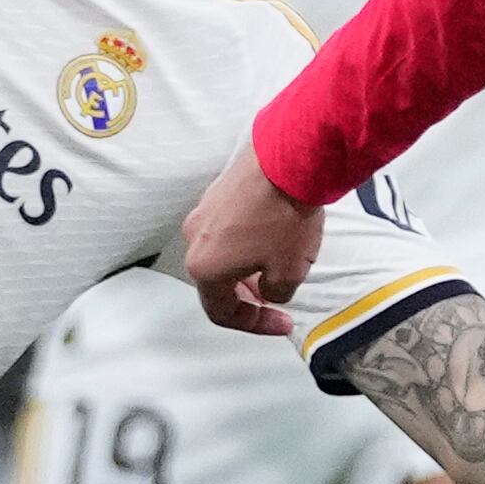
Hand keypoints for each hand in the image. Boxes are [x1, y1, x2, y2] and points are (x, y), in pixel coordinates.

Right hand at [179, 144, 323, 338]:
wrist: (289, 159)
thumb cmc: (284, 217)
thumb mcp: (289, 274)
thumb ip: (275, 295)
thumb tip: (270, 288)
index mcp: (204, 268)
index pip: (222, 312)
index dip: (254, 324)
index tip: (281, 321)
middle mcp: (195, 239)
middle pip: (217, 282)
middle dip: (248, 295)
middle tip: (277, 298)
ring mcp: (204, 211)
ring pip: (223, 253)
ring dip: (248, 267)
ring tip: (280, 263)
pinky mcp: (219, 192)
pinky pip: (229, 228)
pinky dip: (248, 241)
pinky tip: (276, 234)